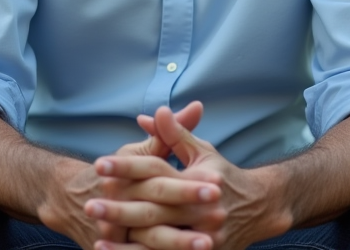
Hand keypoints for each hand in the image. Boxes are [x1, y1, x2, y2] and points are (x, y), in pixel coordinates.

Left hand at [88, 106, 286, 249]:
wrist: (259, 209)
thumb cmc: (223, 176)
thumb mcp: (202, 151)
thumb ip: (175, 134)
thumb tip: (152, 113)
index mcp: (197, 179)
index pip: (157, 171)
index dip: (127, 167)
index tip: (100, 164)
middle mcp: (201, 209)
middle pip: (154, 209)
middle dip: (120, 208)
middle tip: (89, 204)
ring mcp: (203, 237)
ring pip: (158, 241)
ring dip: (126, 242)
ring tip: (96, 235)